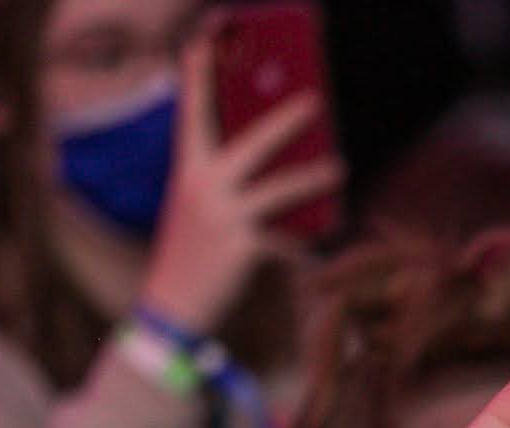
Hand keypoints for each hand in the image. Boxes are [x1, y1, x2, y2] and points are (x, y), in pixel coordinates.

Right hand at [134, 34, 345, 335]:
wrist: (170, 307)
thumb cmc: (192, 250)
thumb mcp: (199, 205)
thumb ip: (226, 178)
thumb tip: (280, 156)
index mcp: (187, 170)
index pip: (193, 112)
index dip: (199, 74)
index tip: (205, 37)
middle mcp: (202, 187)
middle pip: (251, 143)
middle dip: (284, 120)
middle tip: (316, 99)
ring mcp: (222, 218)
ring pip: (278, 189)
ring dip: (312, 176)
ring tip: (339, 166)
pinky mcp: (241, 249)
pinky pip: (286, 240)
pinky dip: (306, 241)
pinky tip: (326, 234)